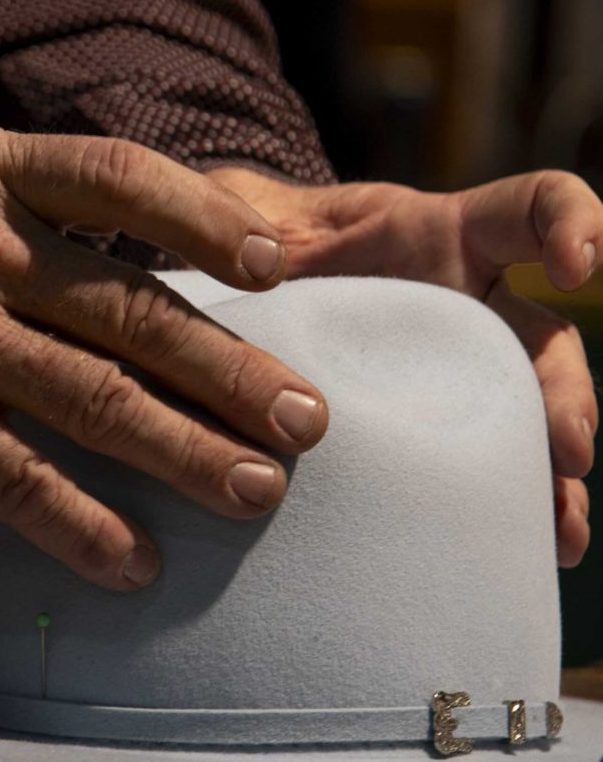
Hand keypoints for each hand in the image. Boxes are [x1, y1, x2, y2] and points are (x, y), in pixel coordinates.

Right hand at [0, 123, 327, 589]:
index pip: (121, 180)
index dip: (204, 218)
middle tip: (308, 422)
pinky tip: (134, 561)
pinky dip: (76, 522)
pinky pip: (7, 474)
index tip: (274, 264)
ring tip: (256, 492)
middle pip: (130, 310)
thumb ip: (38, 199)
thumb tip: (157, 246)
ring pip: (87, 395)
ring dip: (182, 450)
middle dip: (230, 369)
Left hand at [206, 168, 599, 567]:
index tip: (576, 268)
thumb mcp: (249, 212)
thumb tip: (195, 223)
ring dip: (553, 471)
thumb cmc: (264, 241)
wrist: (259, 295)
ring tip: (558, 529)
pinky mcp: (436, 425)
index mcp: (439, 236)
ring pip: (529, 415)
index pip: (530, 208)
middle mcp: (467, 304)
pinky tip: (529, 553)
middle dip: (566, 390)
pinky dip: (514, 508)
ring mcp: (457, 370)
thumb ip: (237, 210)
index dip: (571, 224)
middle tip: (567, 447)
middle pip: (545, 339)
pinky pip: (488, 466)